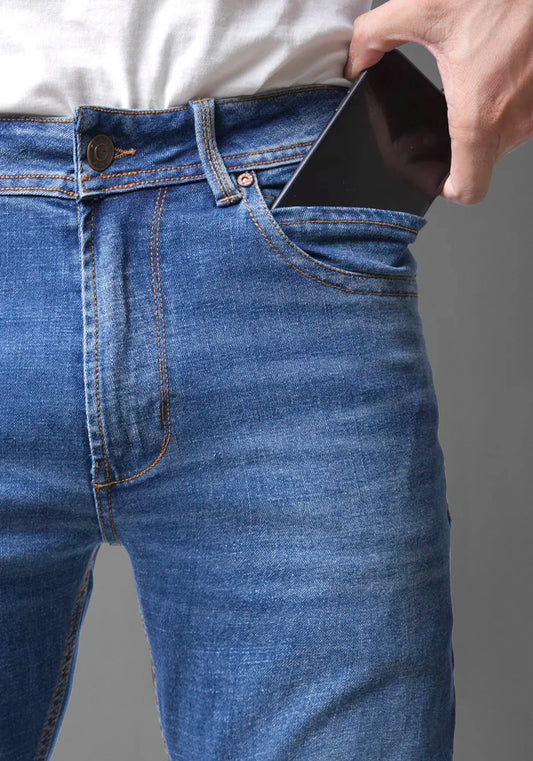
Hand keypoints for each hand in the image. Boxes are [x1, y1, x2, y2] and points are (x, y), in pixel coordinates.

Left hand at [343, 0, 532, 204]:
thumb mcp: (422, 7)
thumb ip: (374, 36)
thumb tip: (354, 60)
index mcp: (480, 116)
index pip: (470, 189)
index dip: (449, 188)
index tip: (437, 174)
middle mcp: (515, 121)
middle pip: (483, 160)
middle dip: (460, 145)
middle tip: (447, 112)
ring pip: (505, 136)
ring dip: (486, 118)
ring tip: (473, 80)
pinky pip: (523, 112)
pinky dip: (507, 98)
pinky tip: (494, 67)